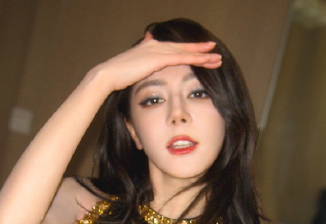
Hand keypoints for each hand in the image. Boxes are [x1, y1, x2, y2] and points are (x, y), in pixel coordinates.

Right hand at [92, 34, 221, 92]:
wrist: (108, 75)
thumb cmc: (119, 76)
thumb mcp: (134, 68)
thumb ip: (143, 63)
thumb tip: (146, 57)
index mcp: (151, 48)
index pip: (175, 49)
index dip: (190, 51)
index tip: (203, 54)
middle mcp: (156, 45)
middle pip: (183, 48)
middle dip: (201, 51)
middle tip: (216, 53)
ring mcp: (157, 50)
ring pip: (186, 52)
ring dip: (203, 55)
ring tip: (217, 58)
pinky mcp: (158, 57)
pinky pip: (182, 58)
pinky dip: (195, 59)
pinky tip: (206, 60)